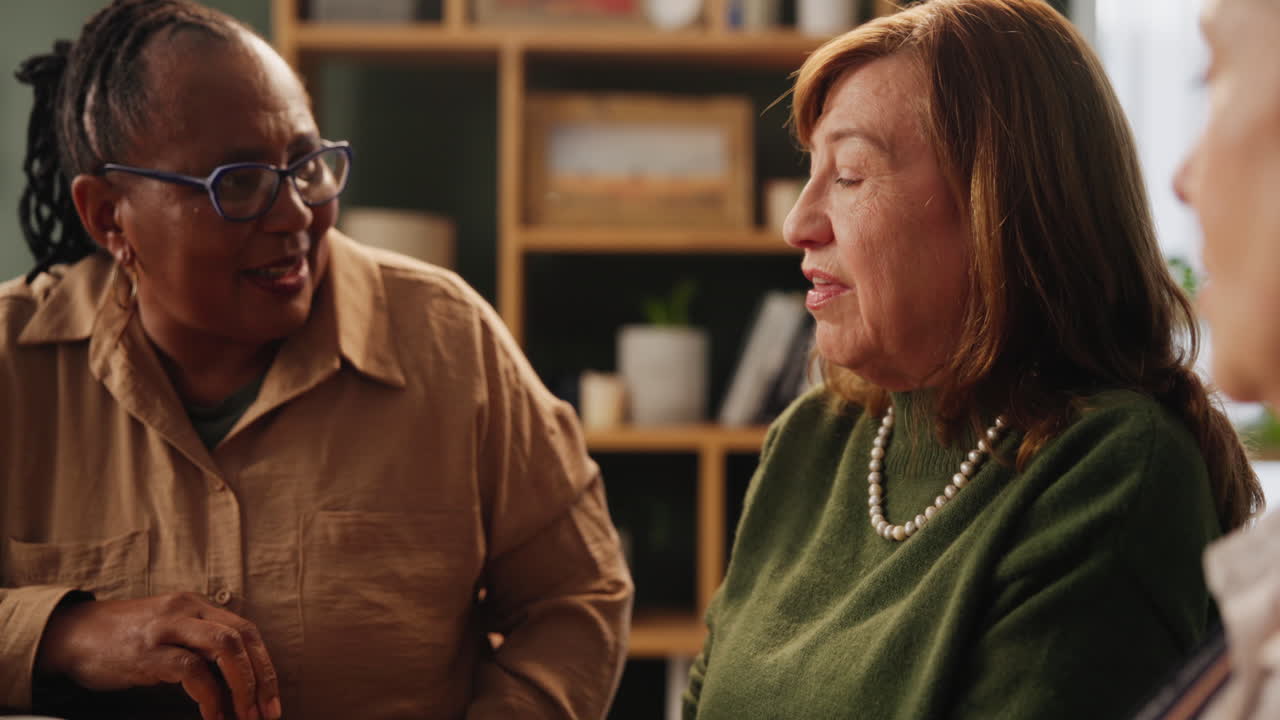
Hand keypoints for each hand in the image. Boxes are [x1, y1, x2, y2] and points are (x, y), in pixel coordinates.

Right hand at [35, 592, 281, 719]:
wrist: (71, 635)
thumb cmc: (124, 641)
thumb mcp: (169, 633)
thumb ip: (200, 646)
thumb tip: (238, 684)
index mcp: (197, 606)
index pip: (247, 630)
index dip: (265, 666)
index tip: (272, 699)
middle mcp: (187, 609)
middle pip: (242, 637)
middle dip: (261, 678)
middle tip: (267, 713)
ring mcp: (167, 627)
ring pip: (224, 647)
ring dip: (241, 686)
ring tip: (245, 716)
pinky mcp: (147, 650)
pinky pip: (191, 670)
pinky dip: (208, 695)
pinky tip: (212, 715)